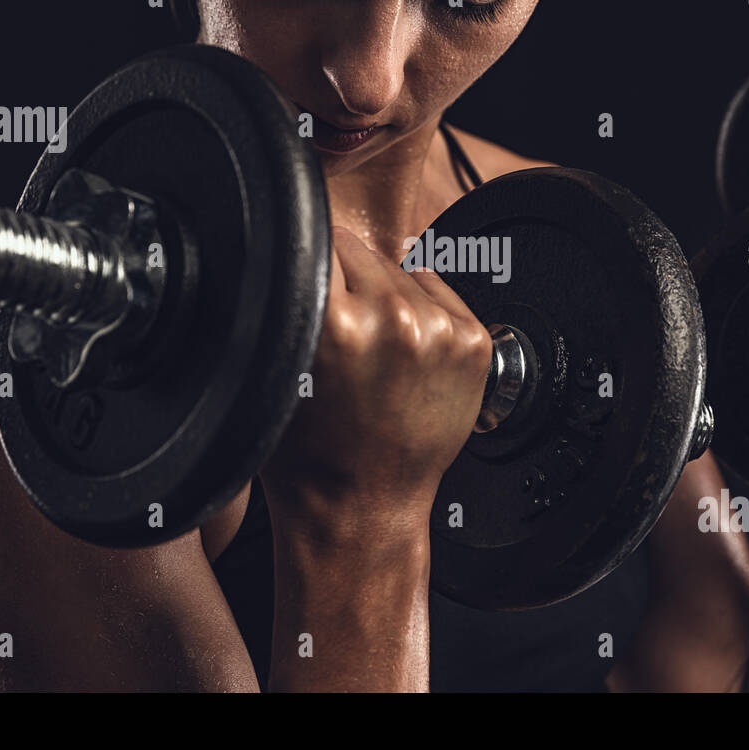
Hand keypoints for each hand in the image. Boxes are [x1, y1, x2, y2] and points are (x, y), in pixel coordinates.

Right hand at [260, 226, 491, 542]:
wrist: (361, 509)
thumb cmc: (310, 452)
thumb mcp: (275, 367)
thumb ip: (290, 301)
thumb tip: (300, 244)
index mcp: (334, 321)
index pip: (317, 241)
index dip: (306, 263)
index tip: (306, 284)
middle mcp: (392, 318)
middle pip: (360, 251)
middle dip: (345, 282)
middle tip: (339, 335)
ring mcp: (439, 330)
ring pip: (400, 271)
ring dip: (383, 298)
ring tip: (371, 354)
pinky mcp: (473, 342)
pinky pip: (437, 293)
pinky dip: (420, 313)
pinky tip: (402, 357)